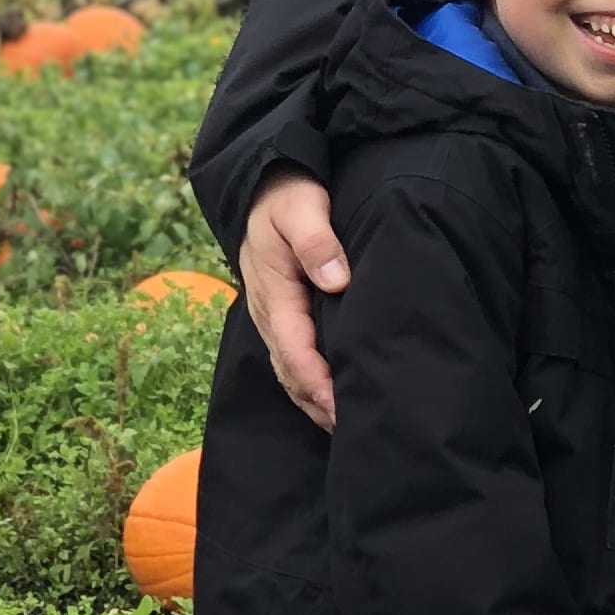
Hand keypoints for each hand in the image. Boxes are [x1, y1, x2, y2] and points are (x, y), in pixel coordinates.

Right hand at [241, 170, 348, 428]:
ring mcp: (273, 315)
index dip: (317, 382)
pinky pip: (291, 358)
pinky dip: (308, 384)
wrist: (261, 183)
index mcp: (274, 293)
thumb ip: (316, 240)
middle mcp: (269, 312)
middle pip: (290, 371)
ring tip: (346, 427)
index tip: (340, 406)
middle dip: (318, 404)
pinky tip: (331, 398)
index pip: (295, 349)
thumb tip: (335, 280)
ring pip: (289, 370)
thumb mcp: (300, 207)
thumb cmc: (286, 195)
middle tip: (353, 430)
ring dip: (313, 400)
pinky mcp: (282, 313)